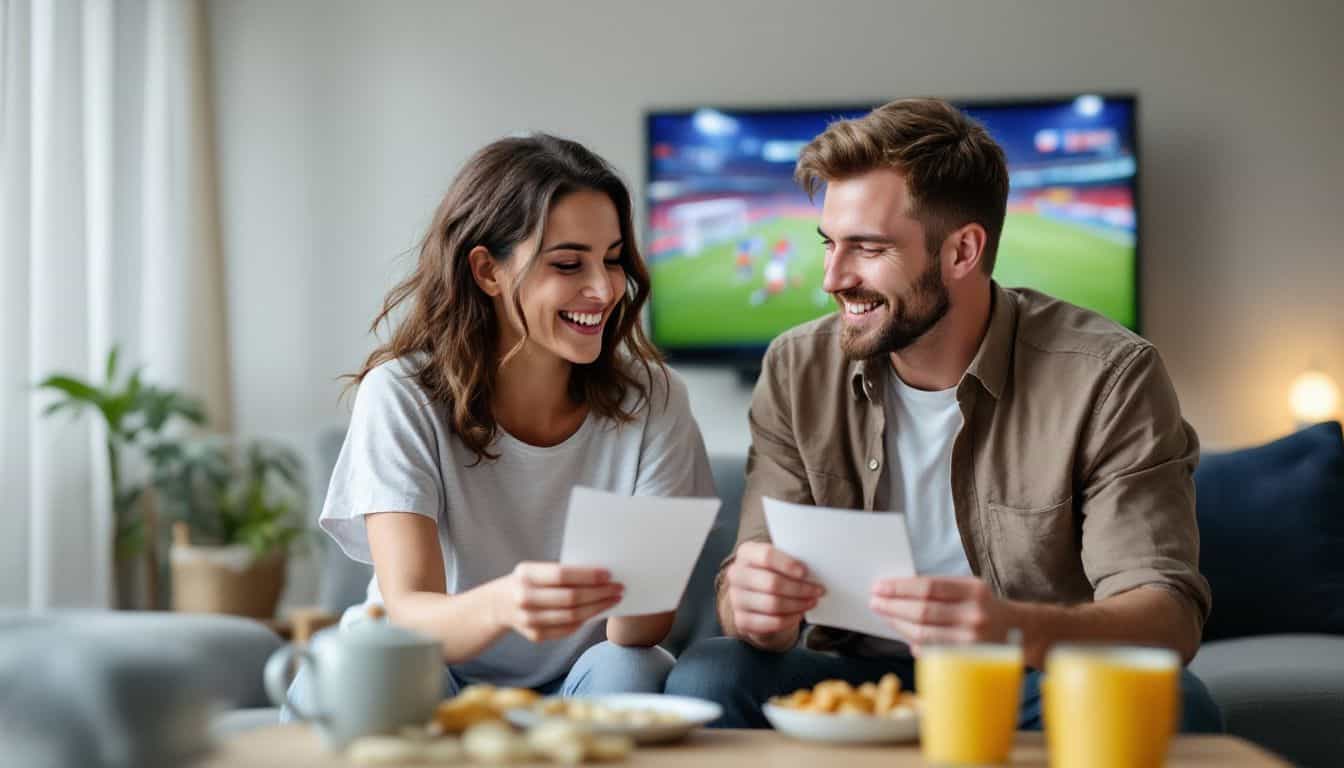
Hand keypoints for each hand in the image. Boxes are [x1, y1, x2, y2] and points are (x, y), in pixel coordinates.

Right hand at [493, 562, 622, 642]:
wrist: (499, 604)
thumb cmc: (529, 581)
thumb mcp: (537, 569)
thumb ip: (562, 573)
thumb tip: (602, 576)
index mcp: (526, 574)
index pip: (562, 574)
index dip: (587, 575)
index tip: (609, 574)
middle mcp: (524, 598)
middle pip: (570, 598)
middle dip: (599, 593)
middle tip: (619, 588)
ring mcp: (528, 620)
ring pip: (572, 617)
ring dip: (597, 608)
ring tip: (613, 600)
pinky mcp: (535, 636)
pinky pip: (567, 629)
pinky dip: (586, 620)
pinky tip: (597, 612)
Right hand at [724, 542, 824, 649]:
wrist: (757, 601)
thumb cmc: (773, 575)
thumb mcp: (778, 562)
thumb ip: (791, 560)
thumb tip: (816, 568)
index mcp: (746, 553)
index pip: (766, 555)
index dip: (787, 564)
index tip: (805, 572)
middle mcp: (736, 574)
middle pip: (771, 583)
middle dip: (799, 588)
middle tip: (817, 590)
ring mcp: (736, 599)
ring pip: (773, 604)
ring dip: (798, 604)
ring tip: (812, 601)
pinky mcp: (741, 620)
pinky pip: (771, 622)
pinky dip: (789, 620)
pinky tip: (799, 614)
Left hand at [869, 576, 1014, 654]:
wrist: (1018, 630)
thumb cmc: (983, 605)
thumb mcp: (968, 587)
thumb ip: (939, 588)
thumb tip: (898, 593)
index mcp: (973, 590)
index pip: (928, 587)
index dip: (899, 588)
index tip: (879, 587)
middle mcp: (974, 615)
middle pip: (922, 611)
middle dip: (893, 606)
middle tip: (875, 602)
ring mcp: (972, 640)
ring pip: (924, 634)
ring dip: (898, 625)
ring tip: (884, 616)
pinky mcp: (967, 659)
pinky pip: (932, 651)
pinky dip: (914, 643)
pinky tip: (904, 634)